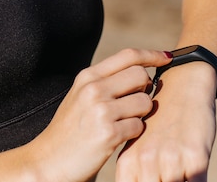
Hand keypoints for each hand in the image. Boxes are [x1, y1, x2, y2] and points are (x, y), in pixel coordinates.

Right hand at [26, 49, 171, 181]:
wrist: (49, 161)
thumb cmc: (70, 131)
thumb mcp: (81, 97)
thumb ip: (105, 83)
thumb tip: (141, 74)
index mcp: (87, 77)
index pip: (128, 55)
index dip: (152, 54)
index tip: (167, 57)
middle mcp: (93, 89)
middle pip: (141, 75)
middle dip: (145, 90)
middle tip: (135, 105)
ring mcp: (100, 110)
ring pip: (145, 102)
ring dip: (142, 114)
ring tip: (124, 124)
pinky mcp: (108, 133)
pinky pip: (140, 126)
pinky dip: (135, 134)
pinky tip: (119, 138)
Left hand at [115, 63, 216, 181]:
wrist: (183, 86)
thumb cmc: (161, 122)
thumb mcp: (142, 146)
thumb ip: (137, 171)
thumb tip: (135, 181)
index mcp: (129, 160)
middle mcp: (147, 161)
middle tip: (167, 178)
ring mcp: (171, 160)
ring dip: (179, 181)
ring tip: (178, 173)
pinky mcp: (196, 158)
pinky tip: (194, 174)